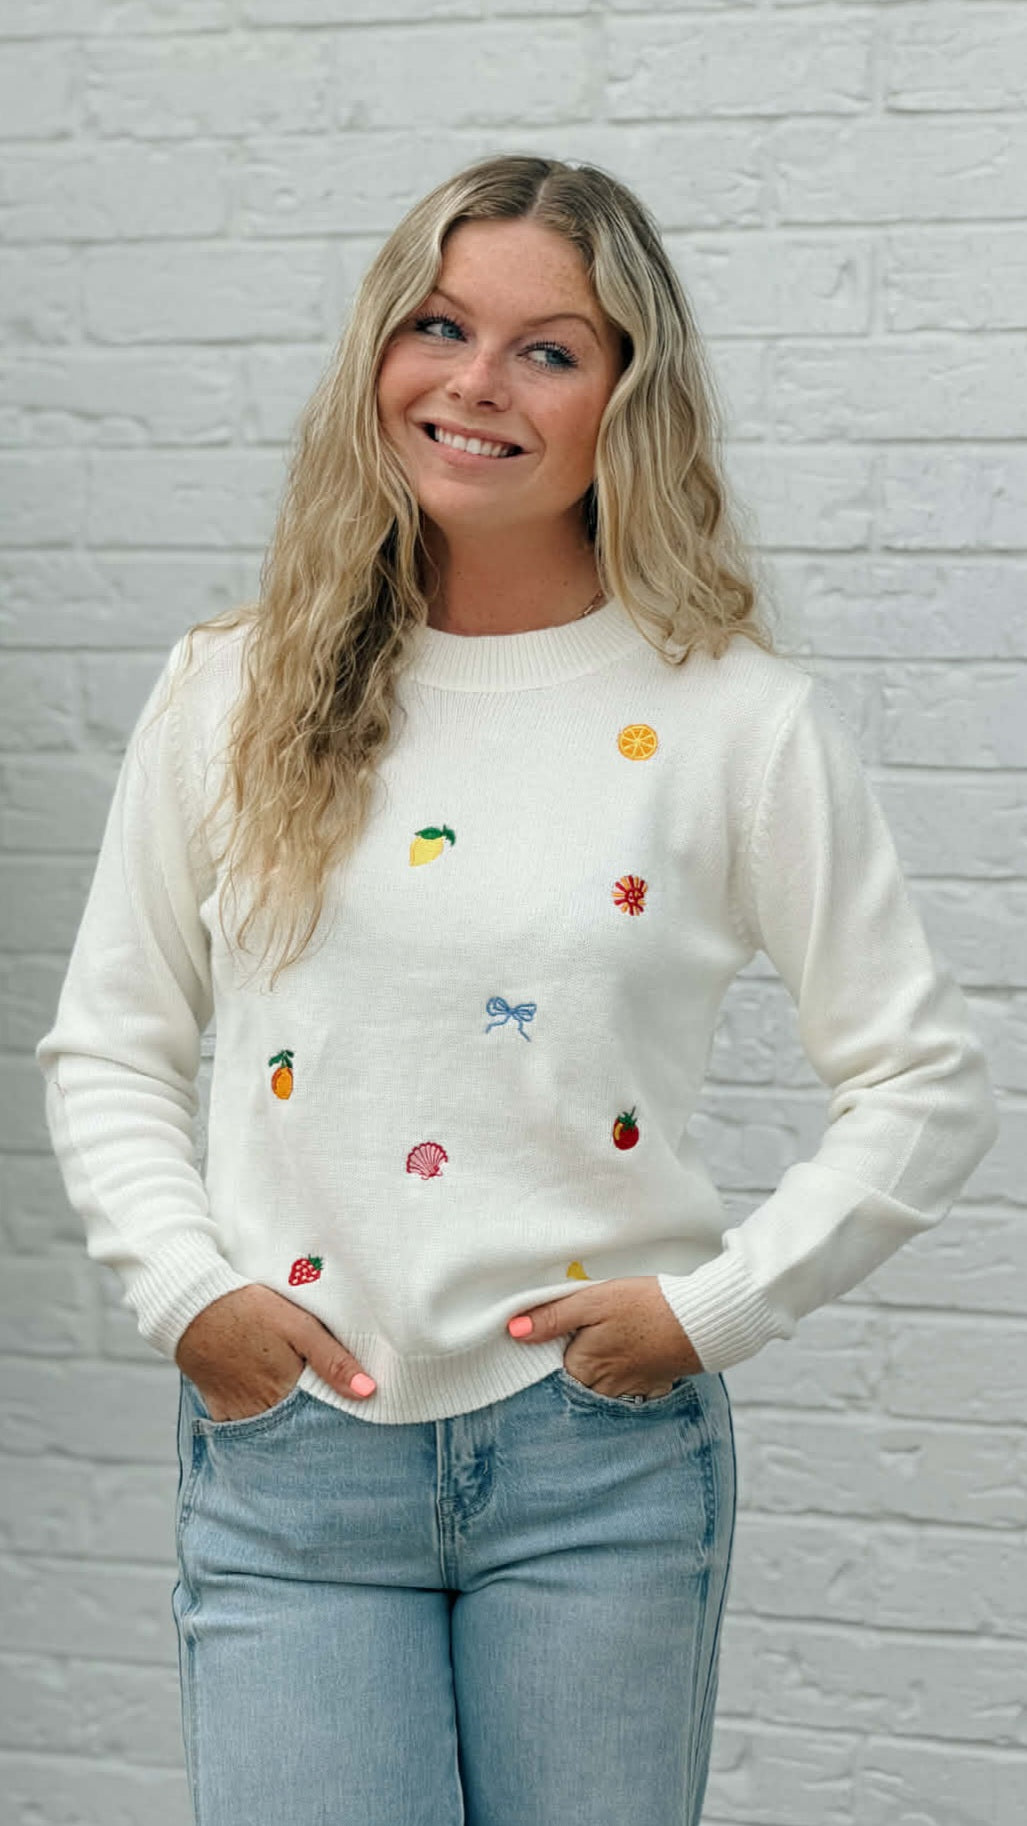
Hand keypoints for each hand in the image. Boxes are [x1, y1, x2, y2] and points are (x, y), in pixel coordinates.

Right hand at [174, 1284, 376, 1419]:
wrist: (192, 1308)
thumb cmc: (250, 1311)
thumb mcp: (299, 1326)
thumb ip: (333, 1360)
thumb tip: (369, 1392)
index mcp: (288, 1393)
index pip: (324, 1422)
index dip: (339, 1418)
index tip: (353, 1417)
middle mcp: (264, 1413)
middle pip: (299, 1431)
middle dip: (315, 1427)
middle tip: (327, 1415)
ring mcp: (239, 1415)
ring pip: (273, 1434)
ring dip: (288, 1428)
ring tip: (299, 1409)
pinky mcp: (220, 1411)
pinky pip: (245, 1429)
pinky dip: (259, 1424)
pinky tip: (269, 1408)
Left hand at [507, 1275, 702, 1398]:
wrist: (701, 1320)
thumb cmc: (646, 1306)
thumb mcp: (593, 1301)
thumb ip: (553, 1317)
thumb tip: (513, 1331)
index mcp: (582, 1369)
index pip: (547, 1369)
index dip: (546, 1350)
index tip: (552, 1332)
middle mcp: (601, 1390)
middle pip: (572, 1379)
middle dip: (572, 1358)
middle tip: (587, 1330)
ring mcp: (627, 1392)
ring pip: (597, 1384)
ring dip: (597, 1366)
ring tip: (609, 1337)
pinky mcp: (648, 1387)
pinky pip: (623, 1386)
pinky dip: (621, 1371)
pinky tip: (629, 1350)